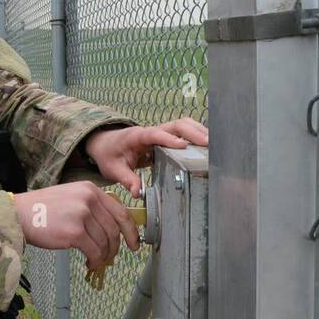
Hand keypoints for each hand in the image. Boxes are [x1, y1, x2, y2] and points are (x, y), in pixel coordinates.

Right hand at [13, 182, 139, 271]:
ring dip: (103, 256)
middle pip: (114, 229)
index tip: (134, 243)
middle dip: (116, 247)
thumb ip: (91, 206)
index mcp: (90, 189)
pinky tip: (89, 264)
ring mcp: (82, 215)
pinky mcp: (74, 232)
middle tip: (111, 257)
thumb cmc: (41, 209)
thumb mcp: (70, 197)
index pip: (120, 211)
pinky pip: (94, 251)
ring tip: (95, 261)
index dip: (131, 230)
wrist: (18, 214)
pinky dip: (95, 261)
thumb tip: (111, 228)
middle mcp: (89, 199)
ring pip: (105, 242)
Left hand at [84, 117, 208, 198]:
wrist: (104, 144)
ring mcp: (159, 133)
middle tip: (208, 143)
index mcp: (136, 136)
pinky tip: (207, 145)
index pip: (154, 134)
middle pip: (175, 125)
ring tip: (214, 143)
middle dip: (192, 132)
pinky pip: (182, 133)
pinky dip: (195, 135)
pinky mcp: (164, 138)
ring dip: (197, 131)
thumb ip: (126, 179)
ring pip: (181, 126)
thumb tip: (138, 193)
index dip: (169, 139)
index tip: (183, 145)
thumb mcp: (113, 169)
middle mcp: (150, 131)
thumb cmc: (109, 155)